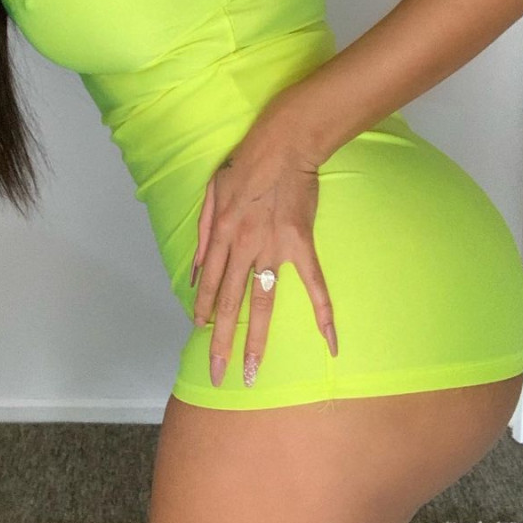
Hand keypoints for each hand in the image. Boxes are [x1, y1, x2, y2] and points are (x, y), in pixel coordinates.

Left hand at [190, 118, 338, 388]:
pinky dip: (323, 312)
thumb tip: (192, 272)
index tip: (199, 336)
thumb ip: (201, 233)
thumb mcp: (211, 193)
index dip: (202, 311)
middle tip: (217, 375)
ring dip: (255, 340)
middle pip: (230, 304)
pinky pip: (313, 284)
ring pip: (262, 303)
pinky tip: (330, 342)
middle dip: (221, 342)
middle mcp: (242, 248)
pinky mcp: (300, 245)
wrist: (282, 146)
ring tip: (251, 372)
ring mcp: (272, 249)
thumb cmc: (244, 165)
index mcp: (220, 235)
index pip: (208, 284)